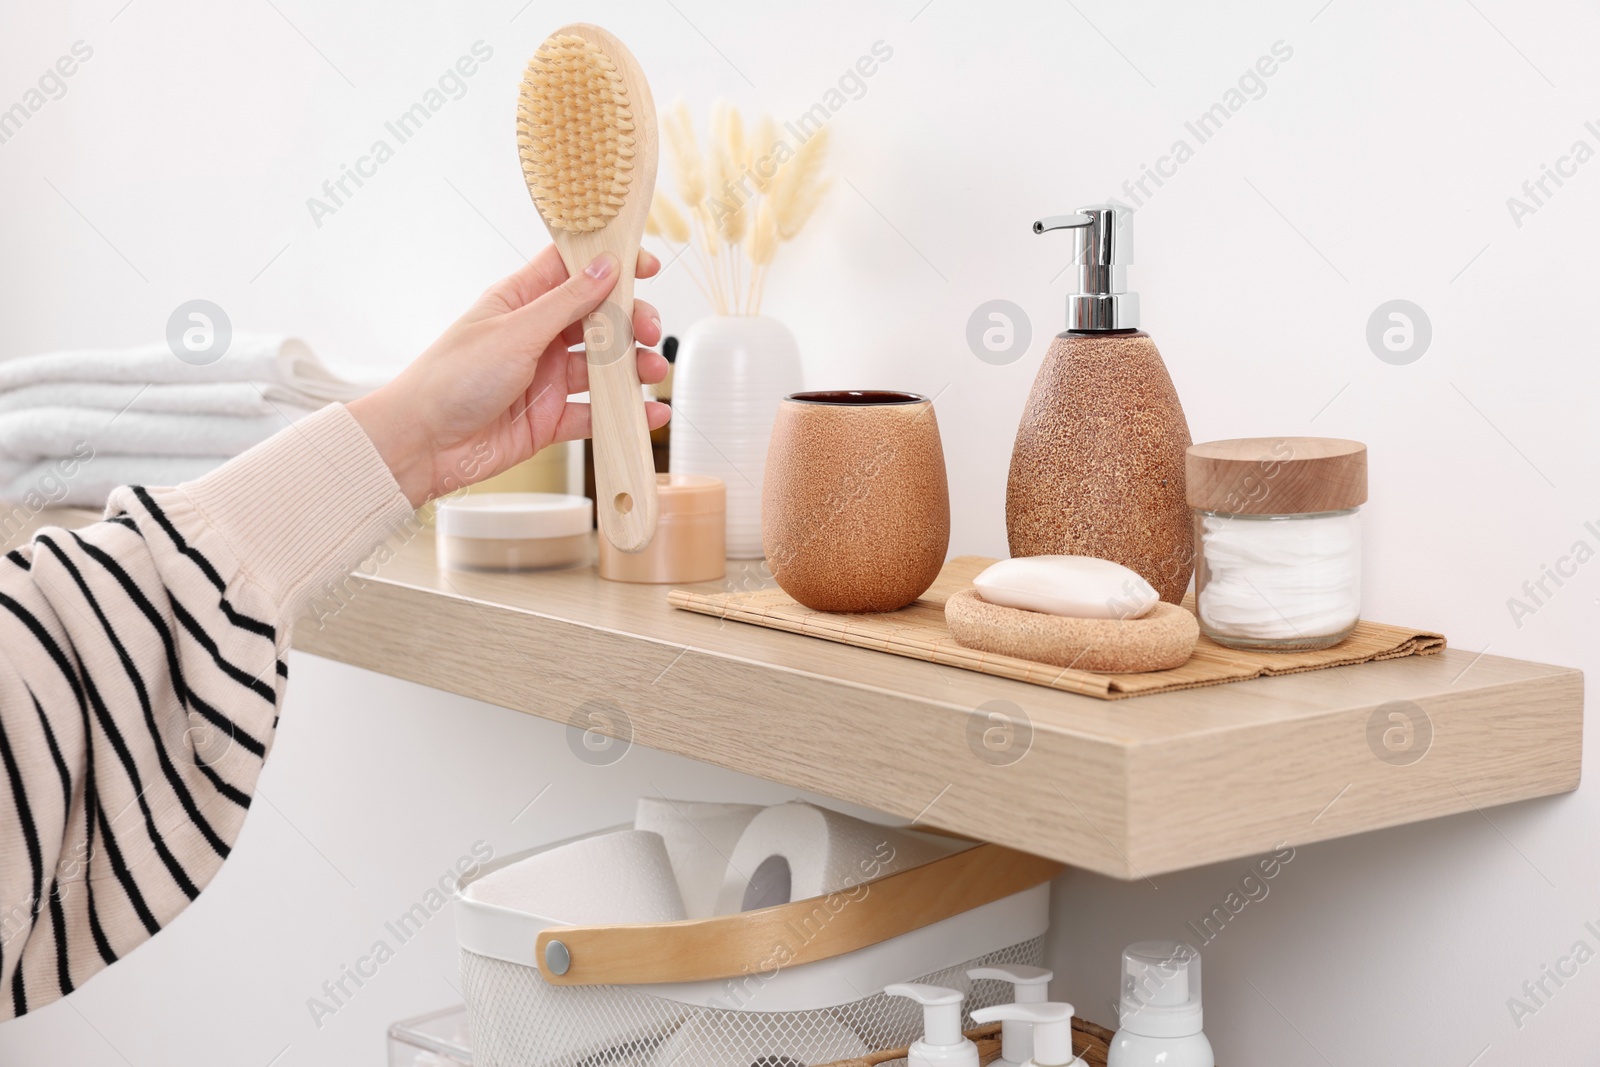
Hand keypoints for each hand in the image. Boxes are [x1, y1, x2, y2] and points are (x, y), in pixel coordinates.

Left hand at [349, 246, 669, 505]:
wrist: (422, 445)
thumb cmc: (450, 380)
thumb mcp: (514, 332)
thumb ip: (566, 303)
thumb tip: (607, 267)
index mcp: (520, 302)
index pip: (573, 270)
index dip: (611, 264)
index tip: (647, 267)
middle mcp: (537, 337)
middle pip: (598, 319)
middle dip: (631, 322)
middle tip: (650, 331)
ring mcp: (546, 378)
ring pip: (603, 366)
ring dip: (632, 368)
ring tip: (652, 372)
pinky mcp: (550, 418)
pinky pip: (596, 412)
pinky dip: (622, 413)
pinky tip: (647, 412)